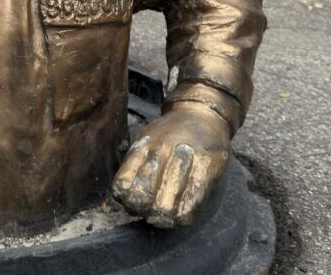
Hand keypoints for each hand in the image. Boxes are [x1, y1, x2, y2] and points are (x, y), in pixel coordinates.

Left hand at [112, 103, 229, 228]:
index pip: (123, 184)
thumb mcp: (146, 139)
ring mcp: (184, 159)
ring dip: (163, 219)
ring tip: (165, 217)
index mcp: (142, 146)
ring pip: (166, 206)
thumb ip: (135, 164)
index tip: (132, 202)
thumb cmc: (172, 133)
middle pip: (143, 197)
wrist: (203, 112)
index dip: (125, 201)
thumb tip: (123, 197)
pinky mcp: (206, 167)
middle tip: (150, 212)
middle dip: (144, 211)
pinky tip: (181, 214)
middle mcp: (161, 151)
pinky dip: (184, 216)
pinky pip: (192, 205)